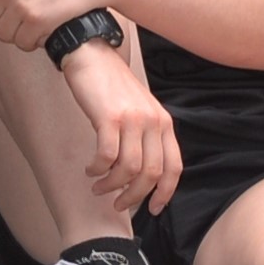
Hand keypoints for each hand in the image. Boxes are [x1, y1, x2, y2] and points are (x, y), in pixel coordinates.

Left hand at [0, 0, 153, 49]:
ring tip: (34, 21)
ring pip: (4, 35)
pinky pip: (22, 42)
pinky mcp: (36, 22)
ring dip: (18, 33)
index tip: (4, 6)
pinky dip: (33, 41)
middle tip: (24, 15)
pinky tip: (45, 28)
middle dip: (4, 22)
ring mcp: (20, 6)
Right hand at [73, 62, 184, 215]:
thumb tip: (140, 175)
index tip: (152, 209)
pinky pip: (106, 156)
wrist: (92, 54)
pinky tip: (90, 169)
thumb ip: (147, 137)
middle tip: (117, 203)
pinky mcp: (110, 117)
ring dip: (111, 185)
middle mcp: (154, 122)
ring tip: (98, 187)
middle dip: (134, 196)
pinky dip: (97, 169)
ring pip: (128, 169)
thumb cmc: (112, 87)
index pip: (174, 167)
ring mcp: (133, 119)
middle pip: (151, 174)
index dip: (165, 193)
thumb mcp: (140, 110)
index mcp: (164, 123)